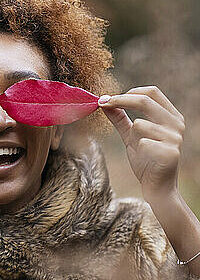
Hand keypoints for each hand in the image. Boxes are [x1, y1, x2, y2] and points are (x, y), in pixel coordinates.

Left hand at [98, 86, 184, 200]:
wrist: (156, 187)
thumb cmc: (146, 161)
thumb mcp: (131, 137)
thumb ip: (120, 119)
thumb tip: (104, 102)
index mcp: (170, 116)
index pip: (152, 92)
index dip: (129, 92)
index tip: (109, 98)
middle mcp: (176, 124)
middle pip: (145, 100)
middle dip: (121, 100)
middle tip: (103, 103)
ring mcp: (175, 137)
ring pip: (140, 123)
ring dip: (132, 136)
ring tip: (140, 150)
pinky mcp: (170, 152)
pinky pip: (142, 143)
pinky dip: (138, 151)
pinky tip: (147, 160)